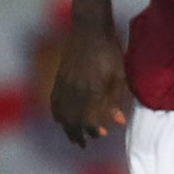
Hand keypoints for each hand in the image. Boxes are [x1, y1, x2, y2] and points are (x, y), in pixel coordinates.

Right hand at [50, 26, 130, 145]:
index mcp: (92, 90)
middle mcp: (75, 90)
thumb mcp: (119, 75)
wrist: (89, 30)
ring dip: (66, 127)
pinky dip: (56, 113)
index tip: (101, 135)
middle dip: (78, 134)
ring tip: (73, 137)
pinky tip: (60, 120)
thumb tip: (119, 121)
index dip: (94, 129)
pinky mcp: (58, 78)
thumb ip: (116, 99)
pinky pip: (54, 101)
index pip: (89, 119)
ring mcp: (64, 84)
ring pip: (61, 113)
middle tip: (84, 143)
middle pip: (72, 120)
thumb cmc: (110, 52)